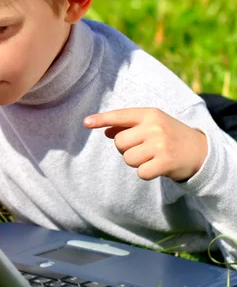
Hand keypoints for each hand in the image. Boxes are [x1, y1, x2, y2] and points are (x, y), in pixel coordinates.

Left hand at [83, 108, 207, 181]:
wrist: (200, 151)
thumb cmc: (169, 135)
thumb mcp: (152, 124)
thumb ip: (129, 126)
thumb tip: (106, 131)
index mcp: (149, 114)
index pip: (120, 115)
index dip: (101, 119)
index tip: (85, 122)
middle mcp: (154, 127)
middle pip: (119, 142)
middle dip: (126, 148)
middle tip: (142, 148)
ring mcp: (160, 144)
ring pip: (128, 158)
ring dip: (136, 162)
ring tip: (152, 157)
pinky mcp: (165, 162)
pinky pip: (140, 173)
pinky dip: (146, 173)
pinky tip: (157, 167)